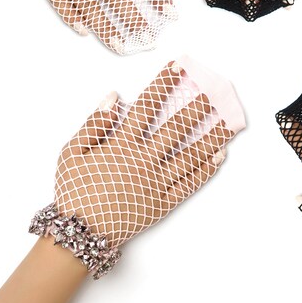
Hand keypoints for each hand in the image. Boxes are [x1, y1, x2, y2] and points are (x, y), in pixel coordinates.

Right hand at [54, 61, 236, 246]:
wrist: (77, 235)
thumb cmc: (74, 190)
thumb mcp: (72, 153)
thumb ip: (94, 123)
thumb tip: (115, 96)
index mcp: (122, 144)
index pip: (148, 106)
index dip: (164, 83)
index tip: (178, 67)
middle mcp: (145, 159)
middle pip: (177, 128)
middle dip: (197, 108)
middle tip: (215, 93)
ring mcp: (157, 181)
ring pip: (191, 155)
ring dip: (212, 138)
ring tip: (229, 123)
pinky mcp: (164, 202)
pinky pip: (189, 183)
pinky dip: (207, 169)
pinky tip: (220, 156)